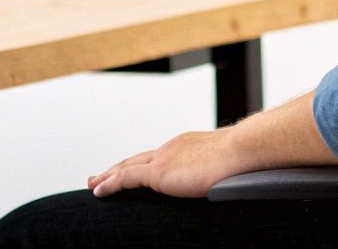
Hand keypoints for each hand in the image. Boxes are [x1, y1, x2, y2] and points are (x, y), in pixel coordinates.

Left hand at [87, 128, 243, 198]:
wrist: (242, 149)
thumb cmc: (243, 157)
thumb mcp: (225, 165)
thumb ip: (218, 172)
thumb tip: (224, 184)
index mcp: (186, 146)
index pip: (156, 157)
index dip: (140, 165)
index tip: (130, 170)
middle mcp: (171, 148)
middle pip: (136, 159)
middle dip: (117, 168)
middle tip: (100, 176)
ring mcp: (164, 158)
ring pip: (126, 167)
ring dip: (107, 176)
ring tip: (93, 184)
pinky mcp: (159, 172)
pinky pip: (126, 178)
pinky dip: (110, 184)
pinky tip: (98, 191)